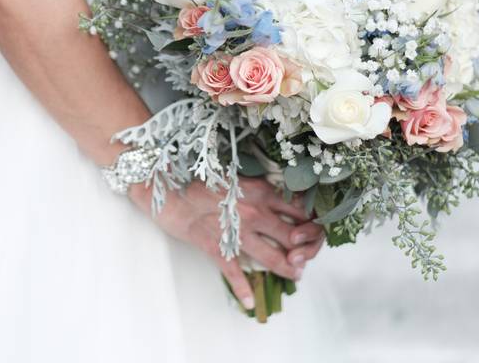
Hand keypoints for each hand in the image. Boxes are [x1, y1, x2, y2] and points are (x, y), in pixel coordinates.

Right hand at [129, 178, 324, 309]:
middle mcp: (254, 213)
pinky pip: (234, 273)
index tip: (314, 228)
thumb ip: (257, 188)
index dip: (312, 222)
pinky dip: (243, 290)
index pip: (300, 210)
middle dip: (307, 249)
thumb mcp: (236, 175)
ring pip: (273, 257)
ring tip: (296, 274)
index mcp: (261, 191)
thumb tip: (279, 199)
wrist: (164, 185)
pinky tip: (250, 302)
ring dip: (289, 269)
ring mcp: (237, 233)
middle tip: (307, 255)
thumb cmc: (198, 176)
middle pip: (294, 236)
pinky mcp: (217, 248)